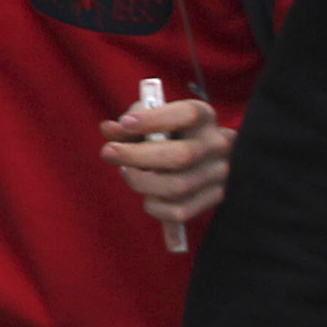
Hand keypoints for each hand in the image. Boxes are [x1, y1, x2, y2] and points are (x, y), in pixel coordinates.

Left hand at [100, 94, 233, 223]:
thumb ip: (129, 123)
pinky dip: (155, 207)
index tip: (125, 122)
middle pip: (181, 156)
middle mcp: (217, 145)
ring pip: (178, 187)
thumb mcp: (152, 120)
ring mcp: (219, 175)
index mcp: (203, 118)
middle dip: (137, 156)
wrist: (204, 160)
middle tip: (107, 152)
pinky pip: (179, 212)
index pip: (188, 114)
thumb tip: (109, 129)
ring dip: (141, 182)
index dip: (155, 119)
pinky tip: (147, 196)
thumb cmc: (169, 134)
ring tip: (126, 171)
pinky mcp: (215, 200)